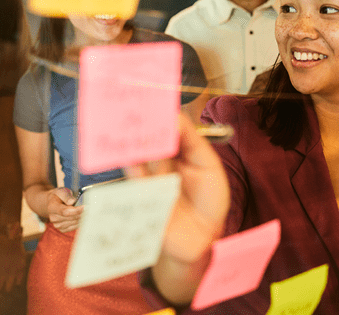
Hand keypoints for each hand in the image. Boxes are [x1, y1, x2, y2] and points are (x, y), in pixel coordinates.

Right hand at [47, 187, 82, 231]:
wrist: (53, 203)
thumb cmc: (59, 196)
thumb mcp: (62, 191)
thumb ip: (66, 196)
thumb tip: (72, 202)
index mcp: (52, 207)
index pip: (65, 212)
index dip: (76, 210)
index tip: (86, 207)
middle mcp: (53, 218)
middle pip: (72, 218)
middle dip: (82, 213)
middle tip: (90, 208)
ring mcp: (57, 225)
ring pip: (74, 223)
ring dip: (81, 217)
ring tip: (85, 211)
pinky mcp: (62, 229)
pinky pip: (74, 227)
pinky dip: (79, 222)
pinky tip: (81, 216)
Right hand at [126, 113, 229, 264]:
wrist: (204, 237)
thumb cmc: (208, 201)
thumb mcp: (208, 165)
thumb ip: (192, 142)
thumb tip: (176, 118)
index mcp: (177, 151)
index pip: (164, 128)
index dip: (158, 115)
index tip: (152, 102)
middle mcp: (160, 162)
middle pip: (147, 140)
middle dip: (142, 127)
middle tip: (136, 112)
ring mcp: (149, 179)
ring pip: (136, 158)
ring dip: (133, 145)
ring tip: (131, 131)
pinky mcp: (142, 197)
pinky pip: (134, 181)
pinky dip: (131, 169)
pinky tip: (130, 158)